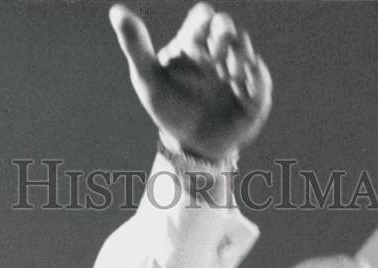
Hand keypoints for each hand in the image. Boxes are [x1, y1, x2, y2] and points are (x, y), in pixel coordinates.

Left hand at [109, 3, 271, 160]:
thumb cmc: (169, 107)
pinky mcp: (253, 92)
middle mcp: (217, 52)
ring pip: (246, 50)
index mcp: (194, 43)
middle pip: (227, 28)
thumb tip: (116, 12)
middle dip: (225, 35)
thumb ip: (135, 45)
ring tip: (230, 75)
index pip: (203, 18)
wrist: (190, 145)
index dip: (204, 20)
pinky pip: (261, 81)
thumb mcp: (147, 78)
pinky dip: (255, 81)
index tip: (201, 30)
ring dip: (240, 58)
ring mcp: (237, 71)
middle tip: (218, 53)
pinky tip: (242, 88)